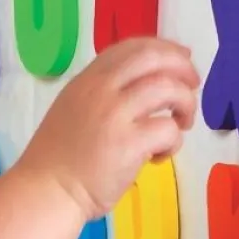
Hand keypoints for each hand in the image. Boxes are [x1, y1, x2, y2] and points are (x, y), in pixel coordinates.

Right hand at [17, 36, 199, 220]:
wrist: (46, 190)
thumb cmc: (57, 158)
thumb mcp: (72, 110)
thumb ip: (101, 94)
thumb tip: (142, 85)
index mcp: (87, 81)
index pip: (130, 48)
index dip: (163, 49)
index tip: (180, 59)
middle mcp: (100, 90)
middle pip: (153, 58)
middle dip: (182, 67)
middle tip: (192, 84)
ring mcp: (115, 116)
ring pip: (168, 89)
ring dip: (185, 103)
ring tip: (181, 123)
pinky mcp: (129, 144)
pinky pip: (168, 130)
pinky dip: (173, 142)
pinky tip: (160, 156)